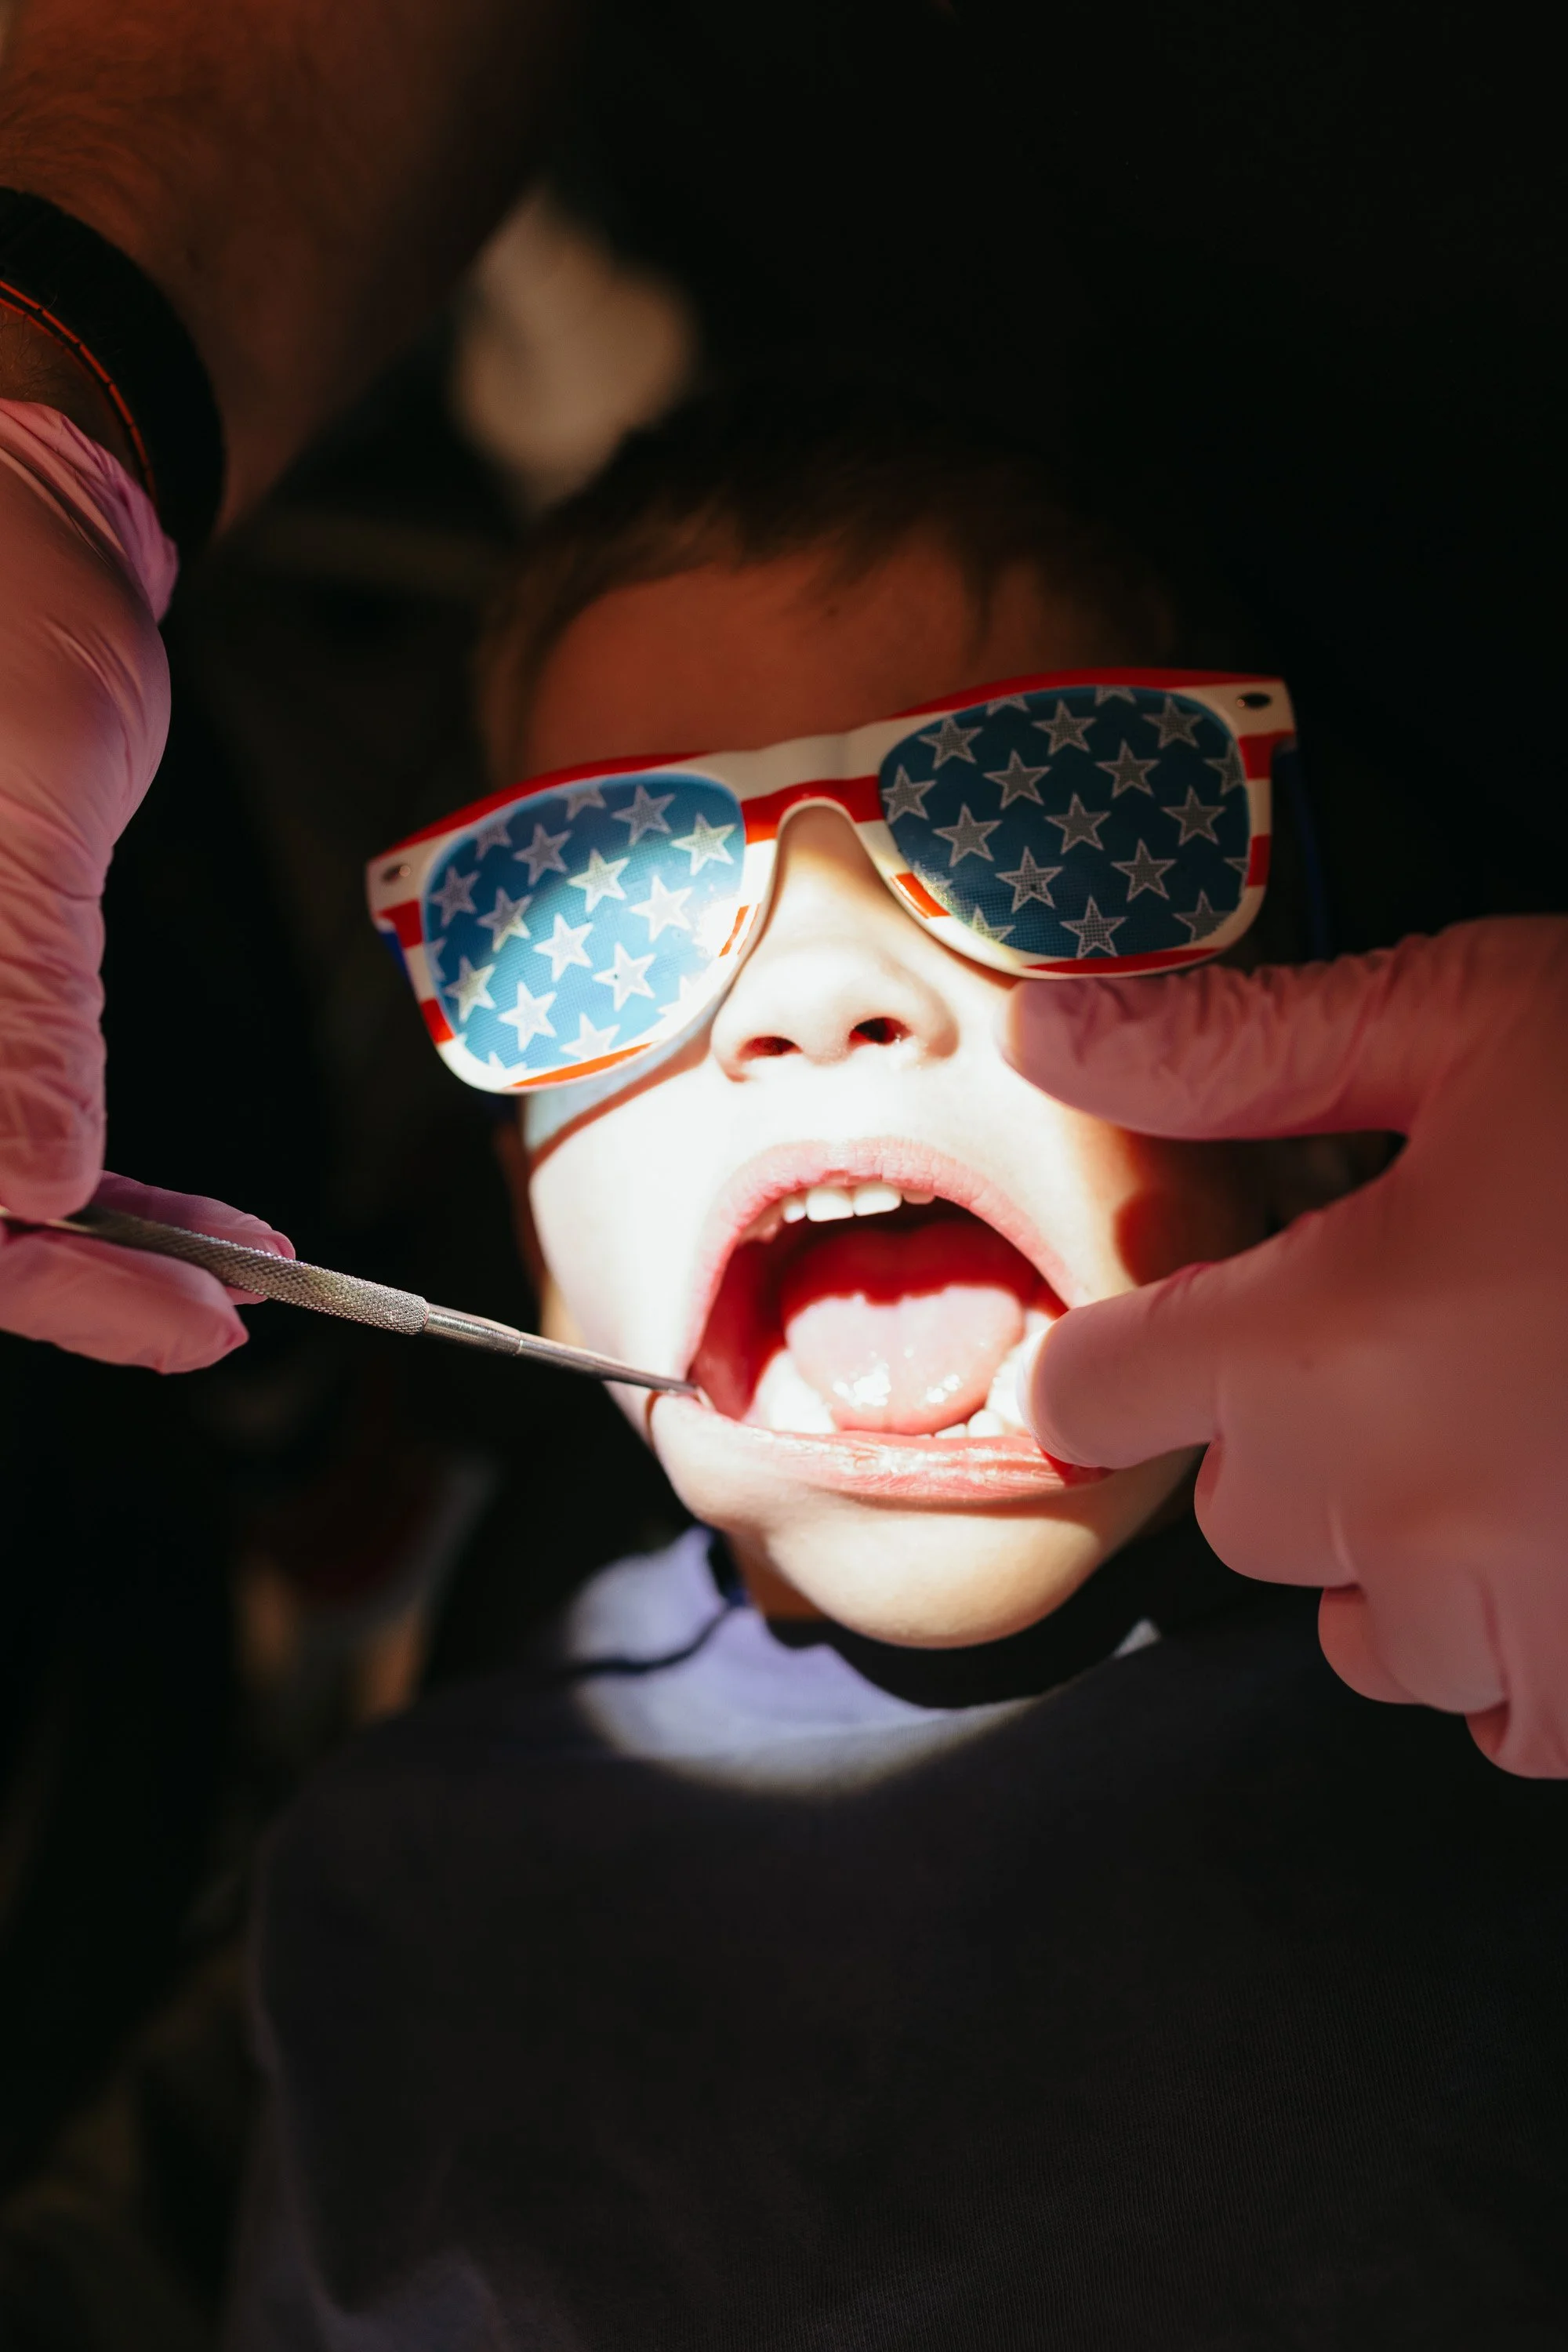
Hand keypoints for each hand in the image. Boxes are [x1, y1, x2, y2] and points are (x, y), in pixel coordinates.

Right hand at [0, 400, 285, 1369]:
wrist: (8, 500)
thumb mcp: (19, 800)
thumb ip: (16, 1003)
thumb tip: (26, 1191)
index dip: (39, 1283)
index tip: (184, 1321)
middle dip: (72, 1276)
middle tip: (224, 1312)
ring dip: (91, 1237)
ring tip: (229, 1263)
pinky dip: (76, 1169)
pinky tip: (171, 1204)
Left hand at [1005, 919, 1567, 1776]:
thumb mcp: (1474, 1019)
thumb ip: (1239, 1051)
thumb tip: (1050, 1036)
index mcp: (1326, 1343)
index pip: (1093, 1393)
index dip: (1116, 1341)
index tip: (1177, 1311)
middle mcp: (1402, 1512)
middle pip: (1235, 1508)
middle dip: (1287, 1422)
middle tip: (1416, 1319)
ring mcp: (1531, 1621)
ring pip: (1367, 1625)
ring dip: (1407, 1542)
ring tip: (1517, 1423)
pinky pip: (1510, 1715)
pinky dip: (1519, 1642)